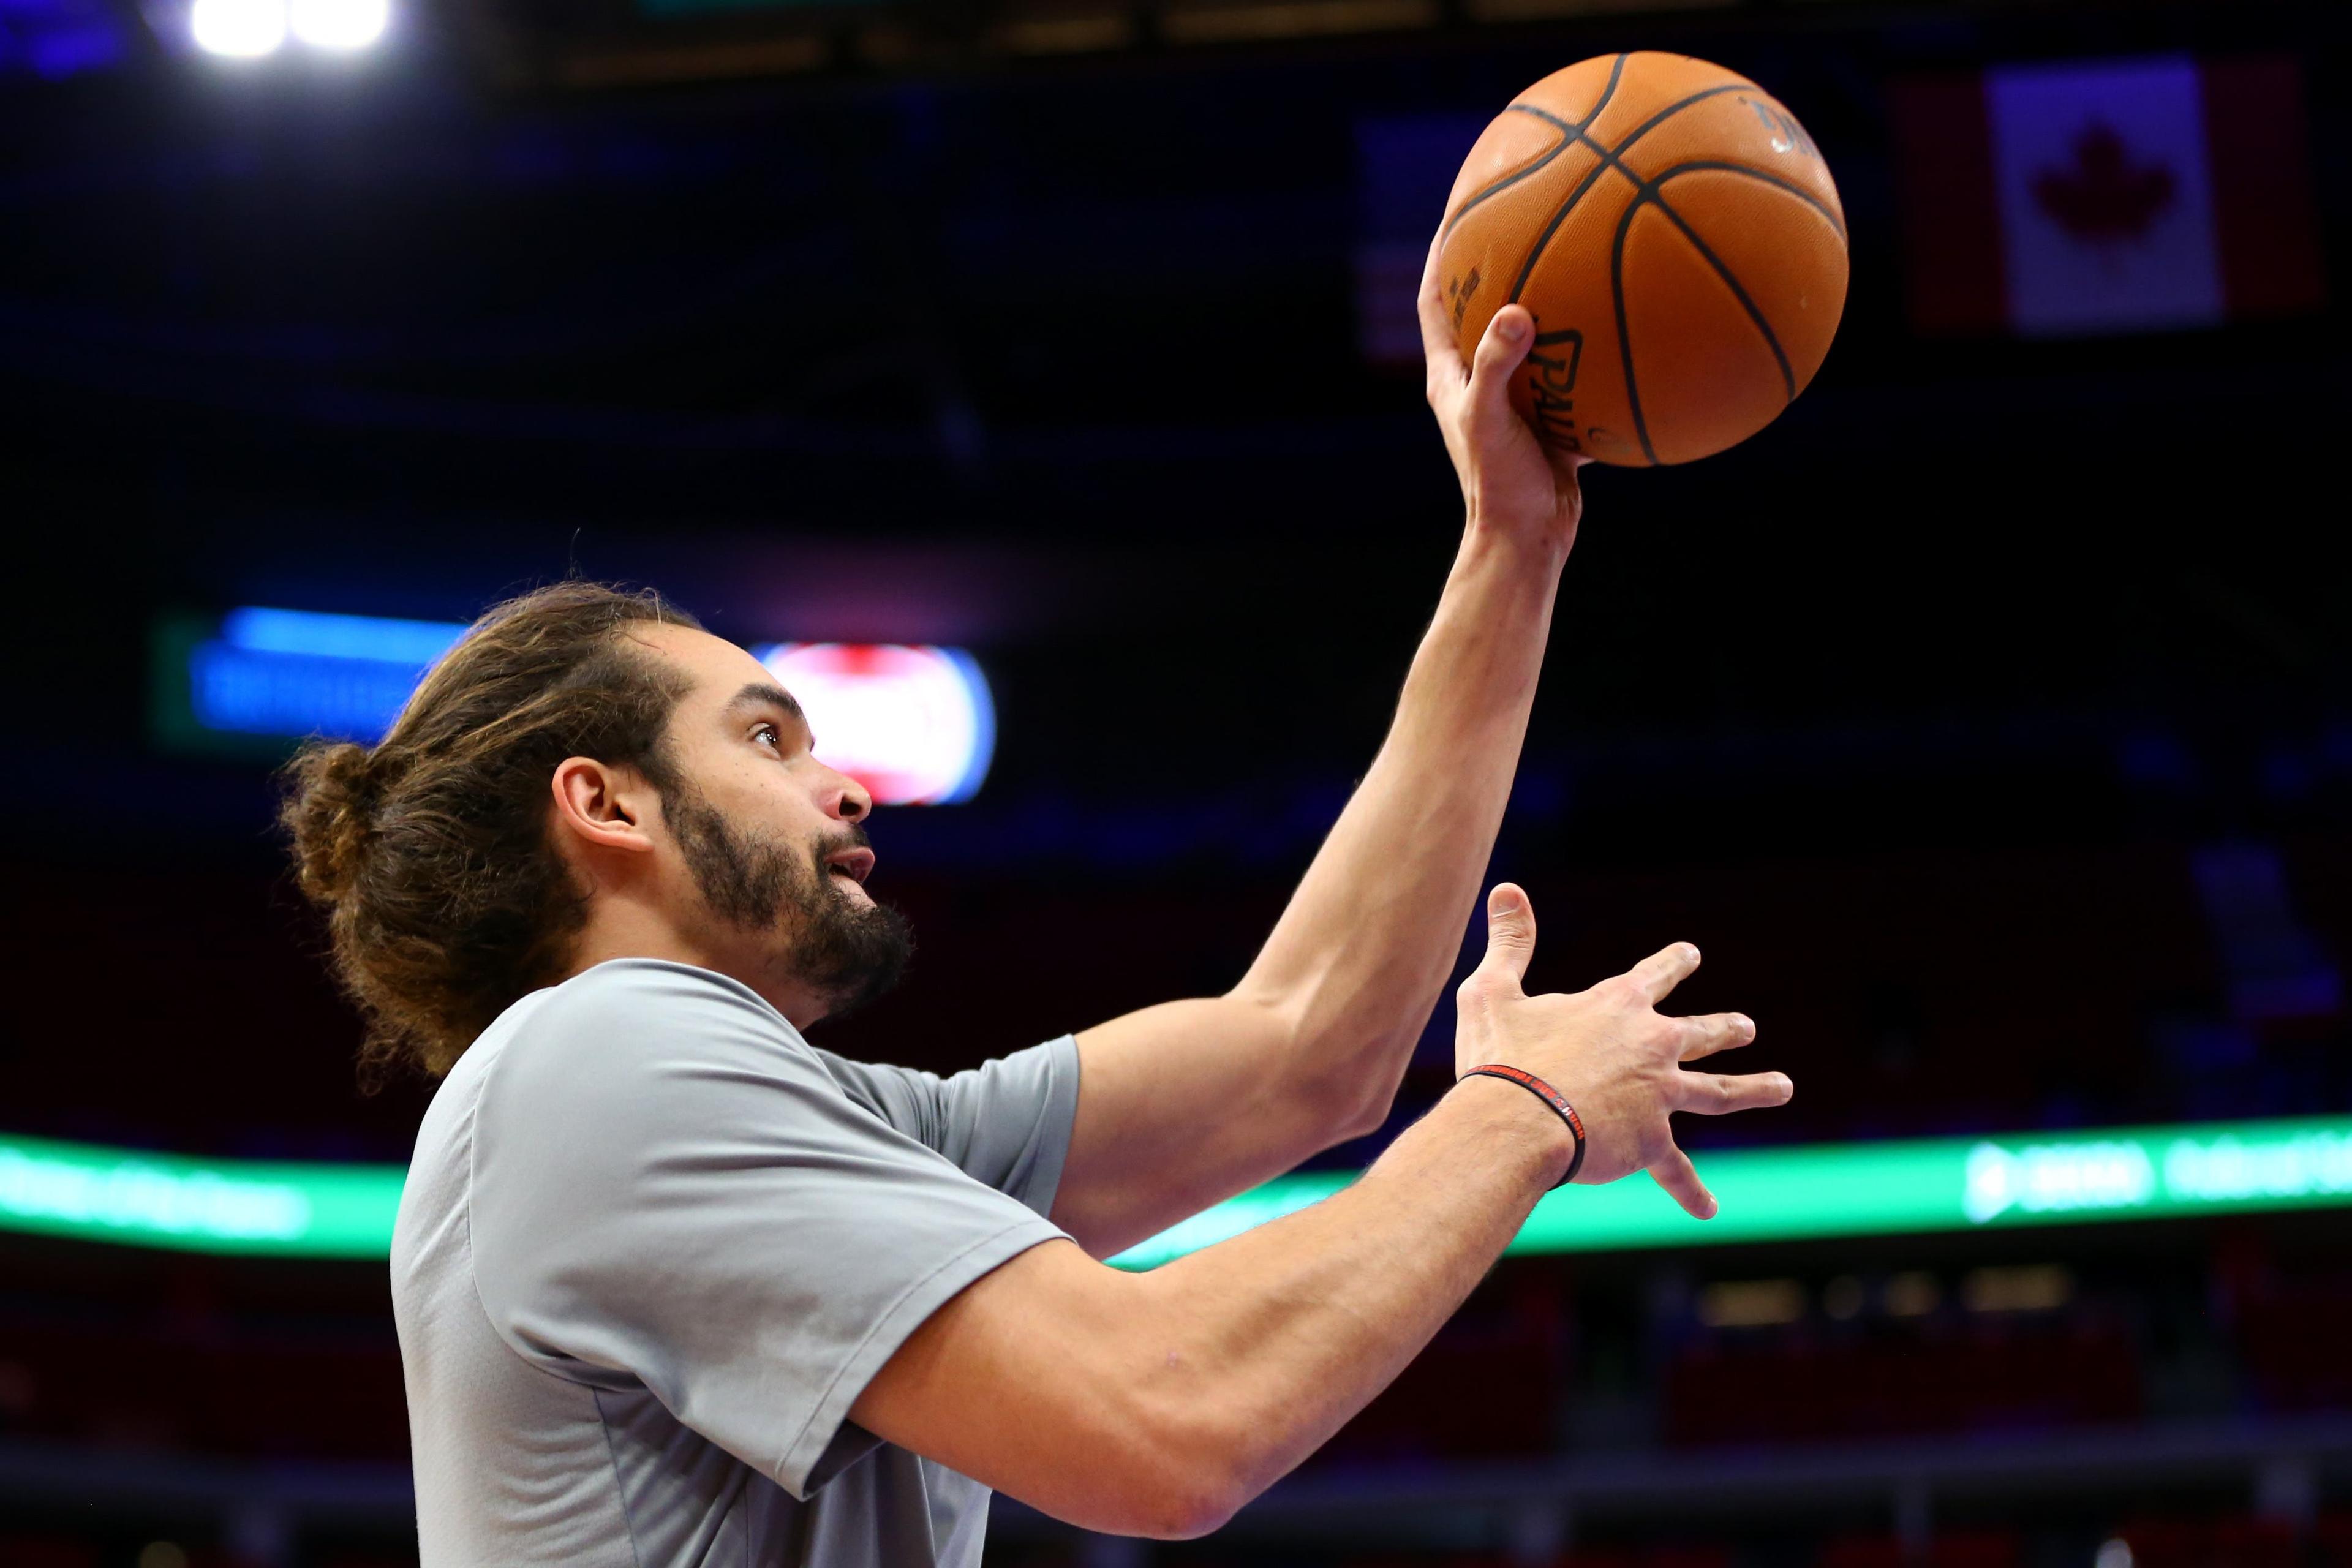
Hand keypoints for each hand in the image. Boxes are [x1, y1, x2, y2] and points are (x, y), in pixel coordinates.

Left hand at [1418, 235, 1587, 552]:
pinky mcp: (1551, 421)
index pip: (1433, 300)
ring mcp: (1518, 400)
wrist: (1528, 538)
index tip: (1456, 210)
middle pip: (1483, 309)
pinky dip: (1595, 353)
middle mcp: (1479, 382)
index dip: (1439, 254)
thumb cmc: (1497, 483)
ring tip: (1582, 261)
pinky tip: (1629, 325)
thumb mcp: (1490, 418)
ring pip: (1534, 341)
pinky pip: (1576, 375)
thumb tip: (1515, 312)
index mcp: (1450, 375)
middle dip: (1500, 266)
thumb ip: (1498, 364)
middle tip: (1526, 220)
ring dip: (1553, 306)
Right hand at [1452, 883, 1791, 1216]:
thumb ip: (1509, 941)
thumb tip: (1507, 887)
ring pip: (1719, 1092)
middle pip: (1700, 1032)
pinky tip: (1707, 1210)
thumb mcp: (1495, 990)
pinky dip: (1691, 1191)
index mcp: (1617, 1005)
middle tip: (1745, 1028)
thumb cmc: (1501, 1055)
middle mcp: (1652, 1045)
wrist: (1516, 1122)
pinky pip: (1677, 1169)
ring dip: (1753, 1089)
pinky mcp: (1653, 1141)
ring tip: (1783, 1088)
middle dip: (1725, 1028)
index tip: (1691, 955)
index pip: (1656, 975)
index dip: (1674, 964)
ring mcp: (1660, 1095)